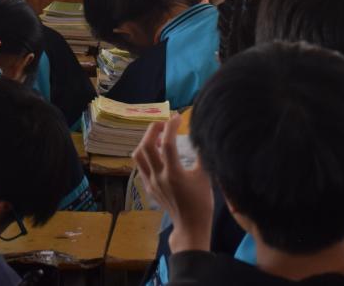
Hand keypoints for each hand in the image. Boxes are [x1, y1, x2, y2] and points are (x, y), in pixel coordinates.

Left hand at [133, 114, 211, 253]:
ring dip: (146, 141)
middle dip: (153, 129)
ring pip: (138, 155)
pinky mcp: (148, 187)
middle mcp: (158, 176)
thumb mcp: (205, 177)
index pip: (167, 143)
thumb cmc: (201, 202)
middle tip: (164, 122)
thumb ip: (201, 155)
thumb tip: (199, 136)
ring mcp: (151, 182)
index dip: (171, 126)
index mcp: (173, 173)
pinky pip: (141, 166)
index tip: (178, 117)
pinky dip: (146, 154)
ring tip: (158, 136)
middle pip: (146, 145)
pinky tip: (157, 153)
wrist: (190, 226)